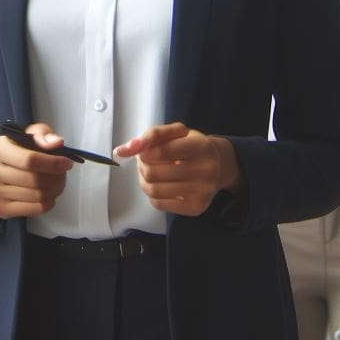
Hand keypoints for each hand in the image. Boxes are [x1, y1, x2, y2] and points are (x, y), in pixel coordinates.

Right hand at [0, 122, 73, 218]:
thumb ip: (42, 134)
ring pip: (36, 196)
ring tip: (57, 182)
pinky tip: (48, 194)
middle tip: (63, 173)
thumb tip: (56, 143)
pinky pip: (34, 209)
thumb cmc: (12, 152)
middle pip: (34, 180)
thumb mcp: (26, 135)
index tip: (66, 162)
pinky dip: (48, 202)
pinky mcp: (0, 209)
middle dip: (56, 177)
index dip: (53, 163)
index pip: (30, 160)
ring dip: (54, 190)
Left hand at [114, 122, 240, 215]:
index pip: (161, 151)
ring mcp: (202, 191)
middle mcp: (205, 170)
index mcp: (200, 146)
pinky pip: (160, 204)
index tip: (145, 151)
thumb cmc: (191, 145)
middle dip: (142, 166)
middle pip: (153, 173)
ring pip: (154, 190)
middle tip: (145, 161)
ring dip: (143, 181)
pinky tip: (159, 185)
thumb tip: (121, 151)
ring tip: (149, 172)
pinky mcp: (196, 207)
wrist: (219, 165)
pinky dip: (152, 194)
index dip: (145, 152)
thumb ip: (150, 136)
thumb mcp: (175, 132)